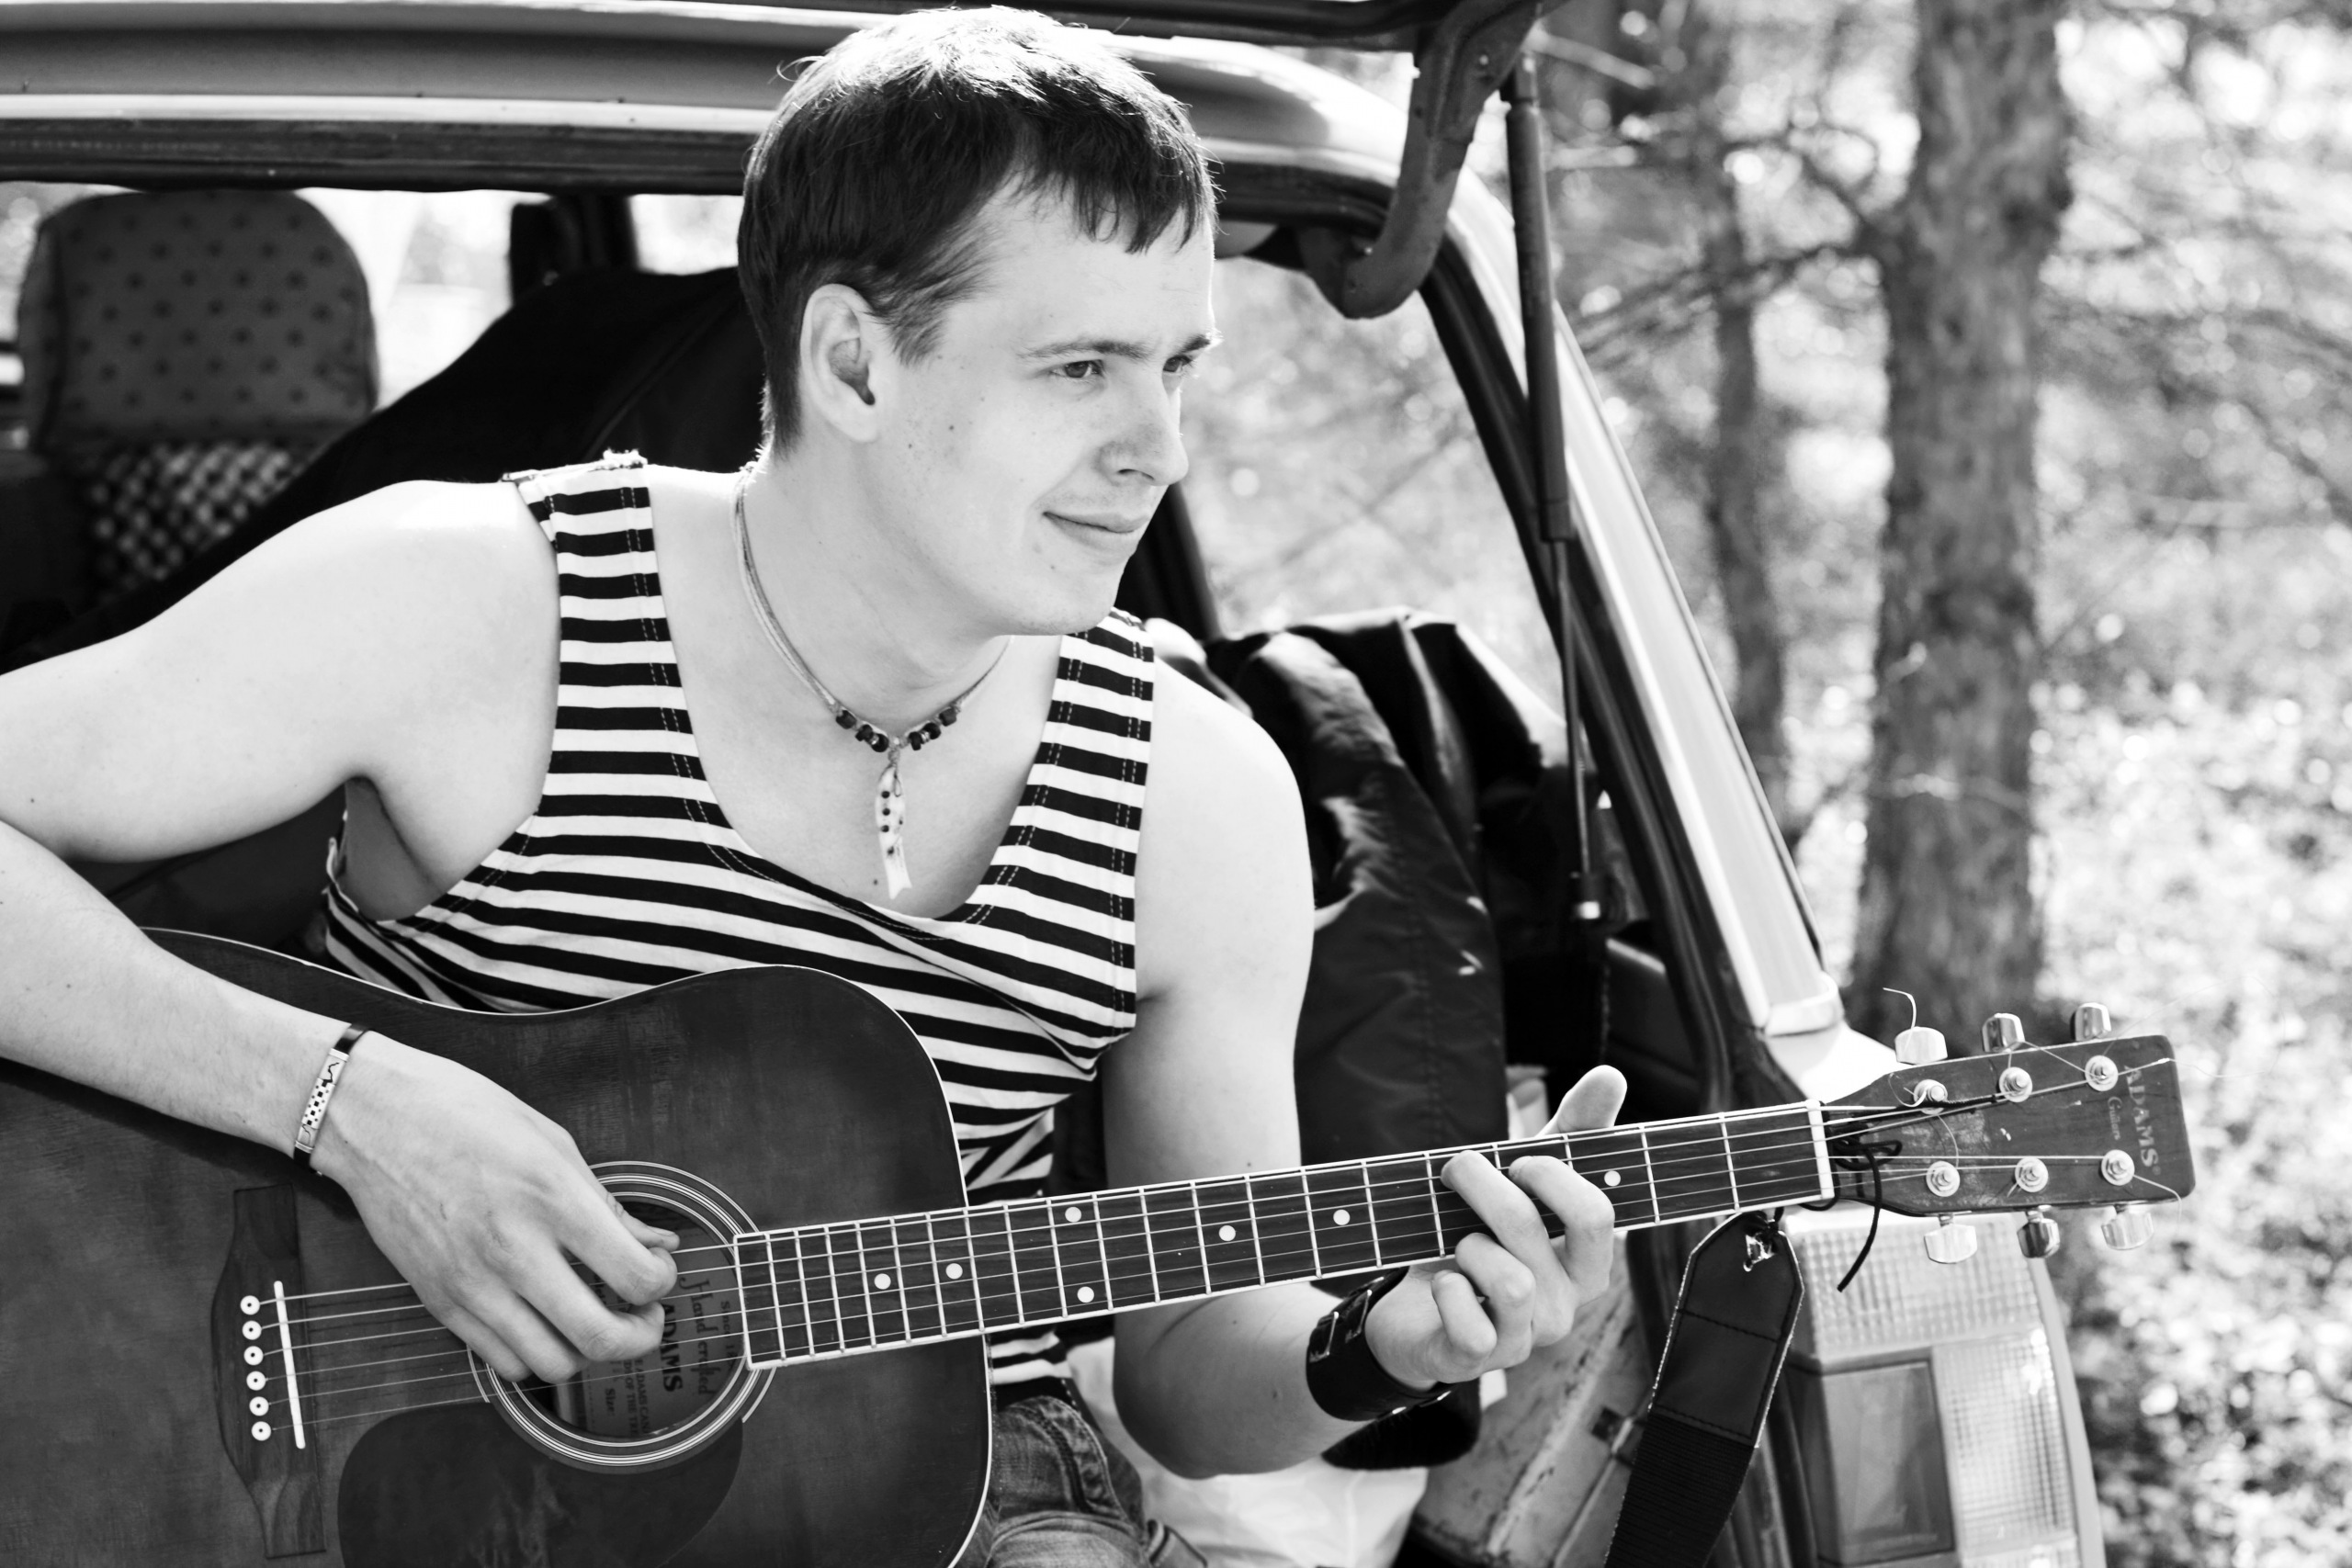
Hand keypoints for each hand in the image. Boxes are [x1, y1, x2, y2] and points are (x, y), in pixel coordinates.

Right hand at [309, 1036, 679, 1382]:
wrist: (375, 1118)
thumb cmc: (465, 1115)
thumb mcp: (555, 1143)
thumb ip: (609, 1206)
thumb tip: (658, 1243)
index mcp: (553, 1200)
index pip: (636, 1278)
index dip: (663, 1284)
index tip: (659, 1270)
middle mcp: (514, 1251)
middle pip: (600, 1339)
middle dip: (640, 1337)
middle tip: (643, 1316)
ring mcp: (472, 1285)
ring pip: (552, 1365)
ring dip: (586, 1352)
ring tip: (593, 1319)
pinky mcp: (439, 1303)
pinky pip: (502, 1362)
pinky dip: (535, 1354)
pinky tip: (543, 1321)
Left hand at [1362, 1067, 1624, 1391]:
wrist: (1415, 1312)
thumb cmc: (1479, 1239)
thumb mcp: (1520, 1184)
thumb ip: (1569, 1134)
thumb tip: (1612, 1075)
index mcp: (1585, 1263)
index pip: (1597, 1215)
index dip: (1552, 1176)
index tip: (1516, 1160)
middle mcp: (1567, 1305)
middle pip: (1540, 1232)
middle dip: (1488, 1188)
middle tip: (1457, 1169)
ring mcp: (1526, 1337)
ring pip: (1509, 1279)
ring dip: (1467, 1243)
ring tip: (1454, 1240)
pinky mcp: (1479, 1360)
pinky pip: (1471, 1324)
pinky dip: (1448, 1291)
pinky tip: (1443, 1283)